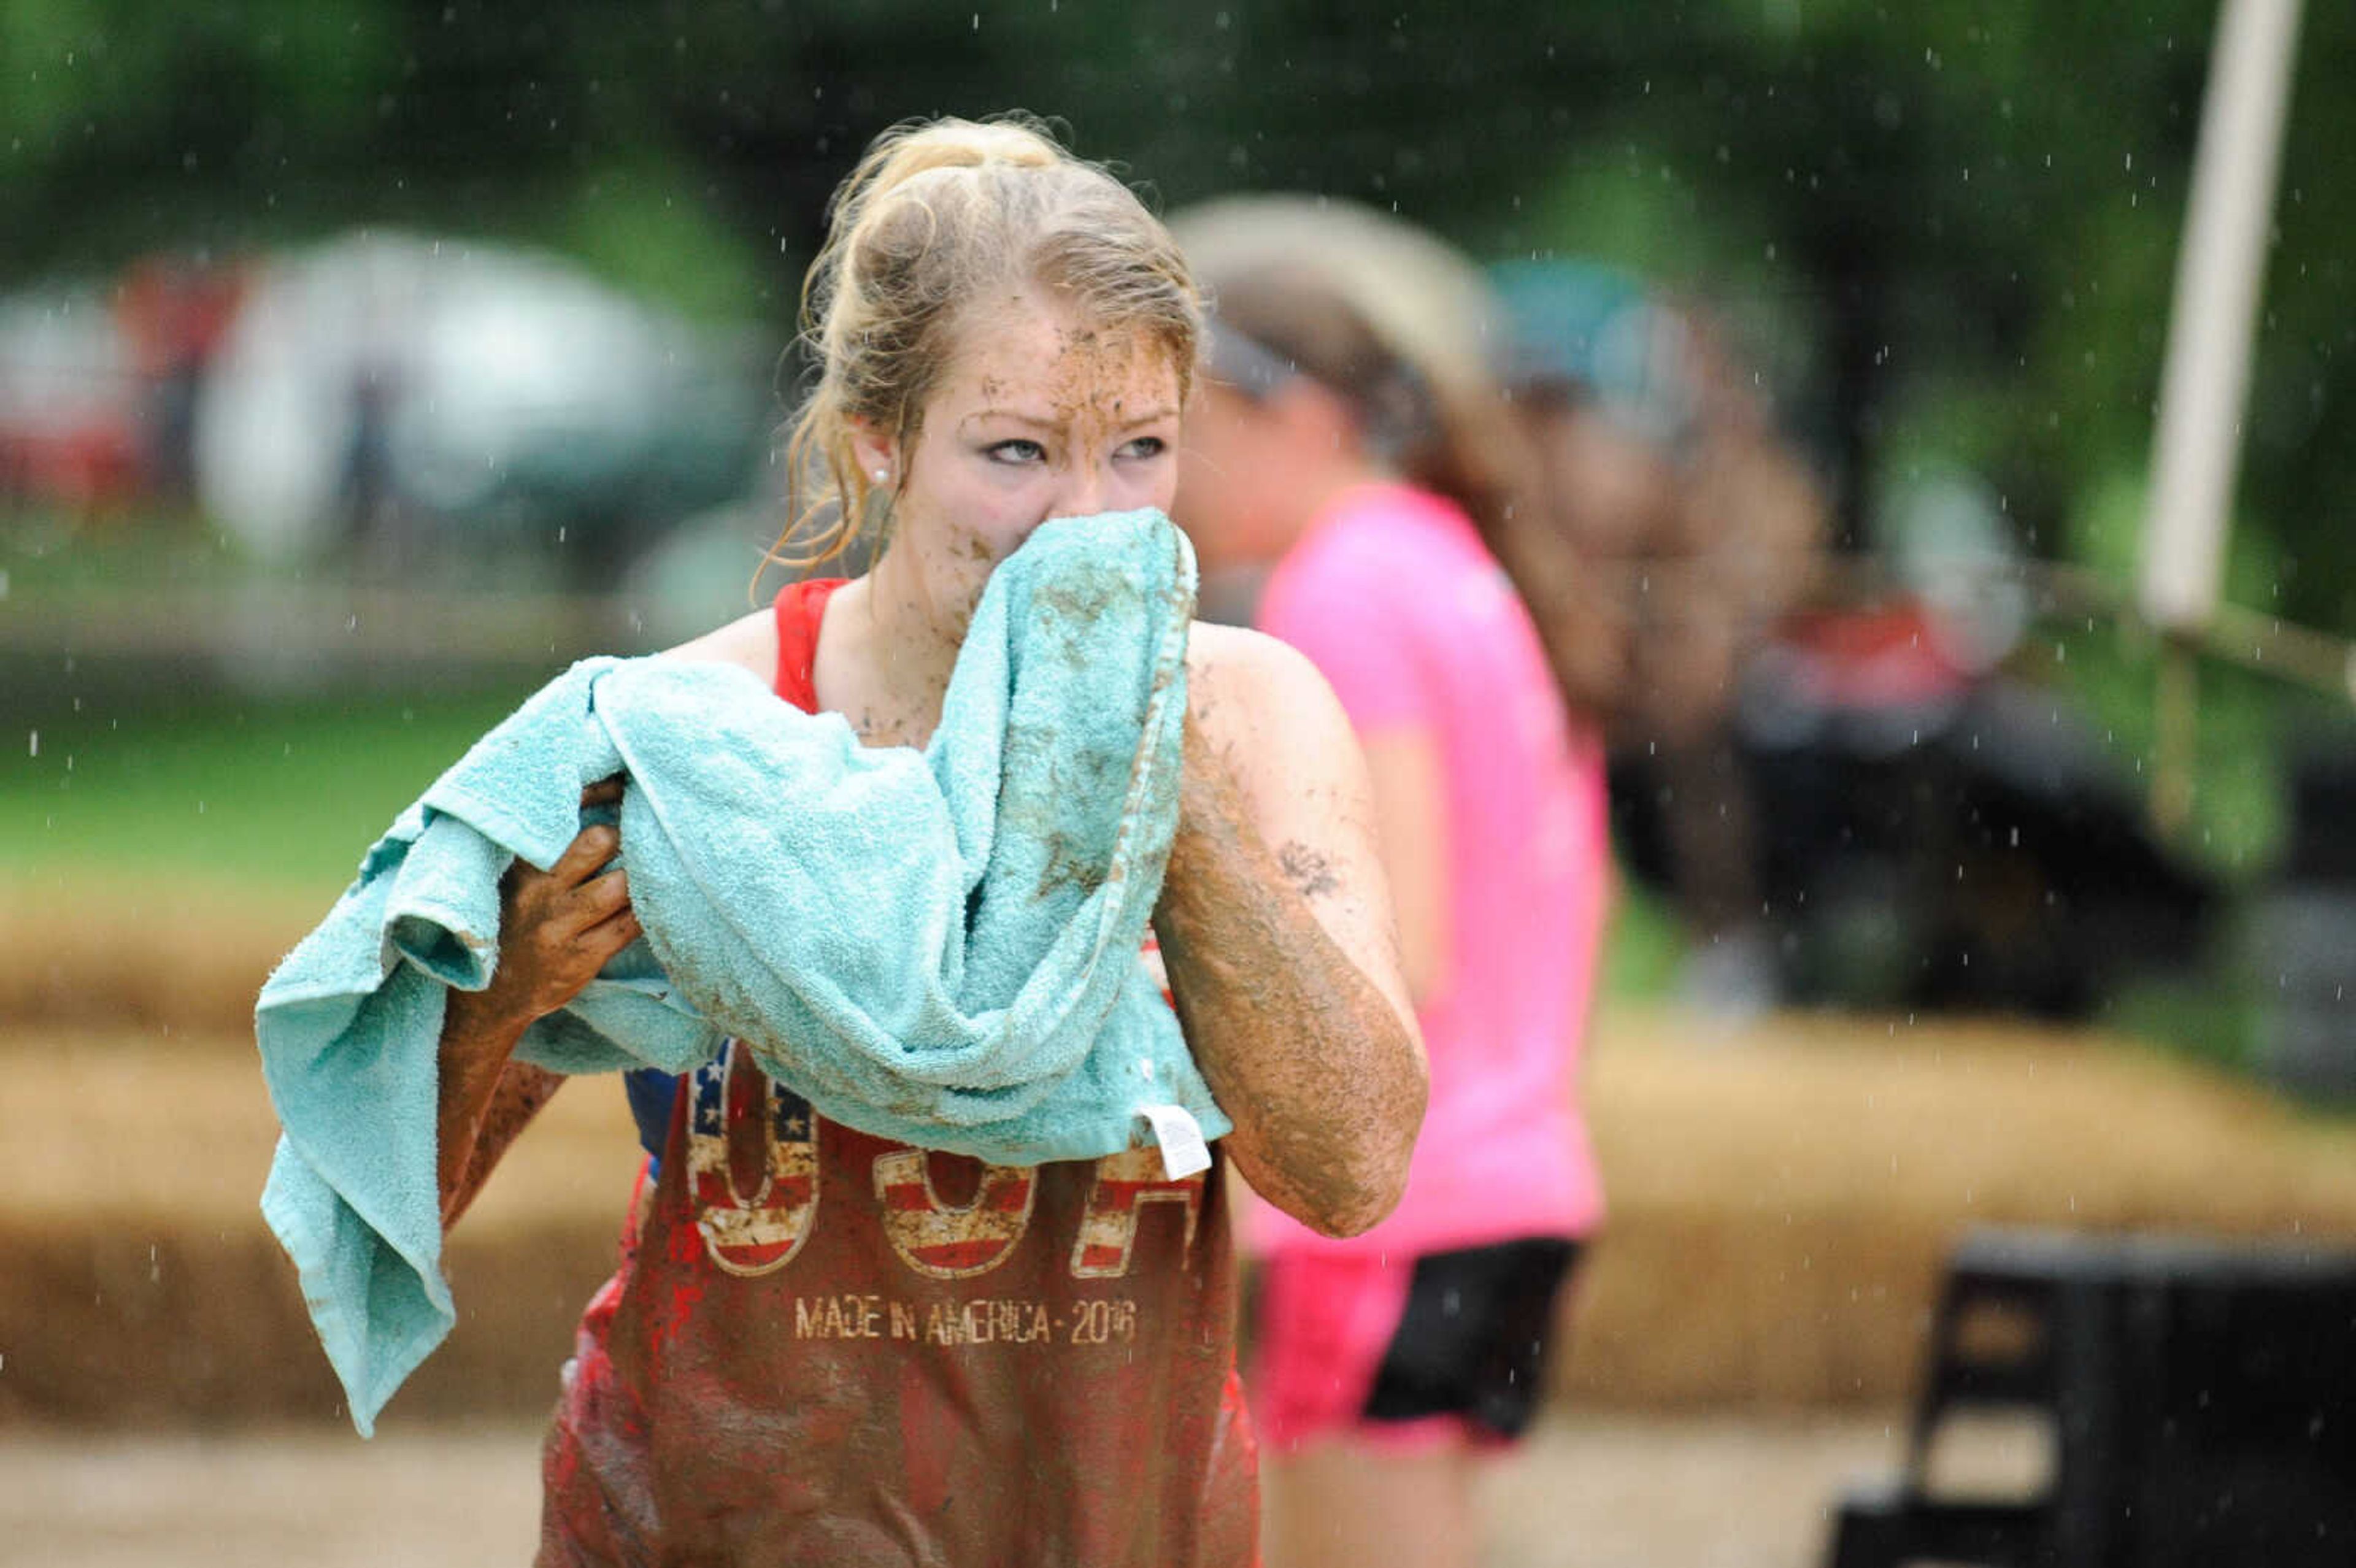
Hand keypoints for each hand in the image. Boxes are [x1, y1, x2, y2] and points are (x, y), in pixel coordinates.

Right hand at [472, 777, 640, 1029]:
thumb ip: (542, 849)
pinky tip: (653, 905)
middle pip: (597, 843)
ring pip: (620, 887)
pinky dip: (646, 912)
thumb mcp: (511, 882)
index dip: (599, 793)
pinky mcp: (582, 958)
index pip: (561, 816)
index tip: (624, 785)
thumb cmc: (509, 926)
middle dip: (624, 835)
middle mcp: (539, 893)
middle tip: (637, 836)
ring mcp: (560, 927)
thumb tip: (594, 802)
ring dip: (640, 877)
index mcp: (521, 867)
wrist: (487, 999)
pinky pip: (629, 927)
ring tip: (649, 872)